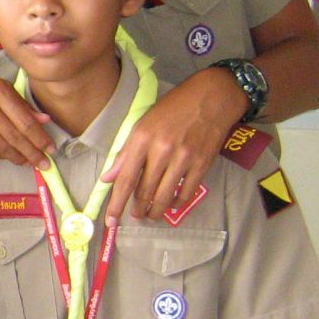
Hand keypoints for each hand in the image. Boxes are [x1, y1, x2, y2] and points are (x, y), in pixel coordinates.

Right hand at [0, 70, 50, 166]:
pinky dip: (0, 155)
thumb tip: (45, 120)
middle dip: (32, 152)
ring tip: (28, 162)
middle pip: (15, 136)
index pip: (24, 120)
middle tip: (44, 164)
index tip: (51, 149)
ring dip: (17, 157)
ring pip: (1, 146)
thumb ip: (19, 102)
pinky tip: (9, 156)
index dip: (40, 138)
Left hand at [102, 69, 244, 224]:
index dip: (117, 202)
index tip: (111, 220)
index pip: (125, 179)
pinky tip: (171, 206)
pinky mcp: (202, 163)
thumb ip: (125, 153)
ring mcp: (184, 158)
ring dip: (155, 210)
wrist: (210, 98)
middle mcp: (161, 150)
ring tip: (150, 215)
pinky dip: (177, 203)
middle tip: (134, 216)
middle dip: (137, 209)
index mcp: (141, 139)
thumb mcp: (142, 124)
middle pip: (145, 190)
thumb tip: (108, 178)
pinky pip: (187, 192)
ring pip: (165, 195)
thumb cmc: (172, 109)